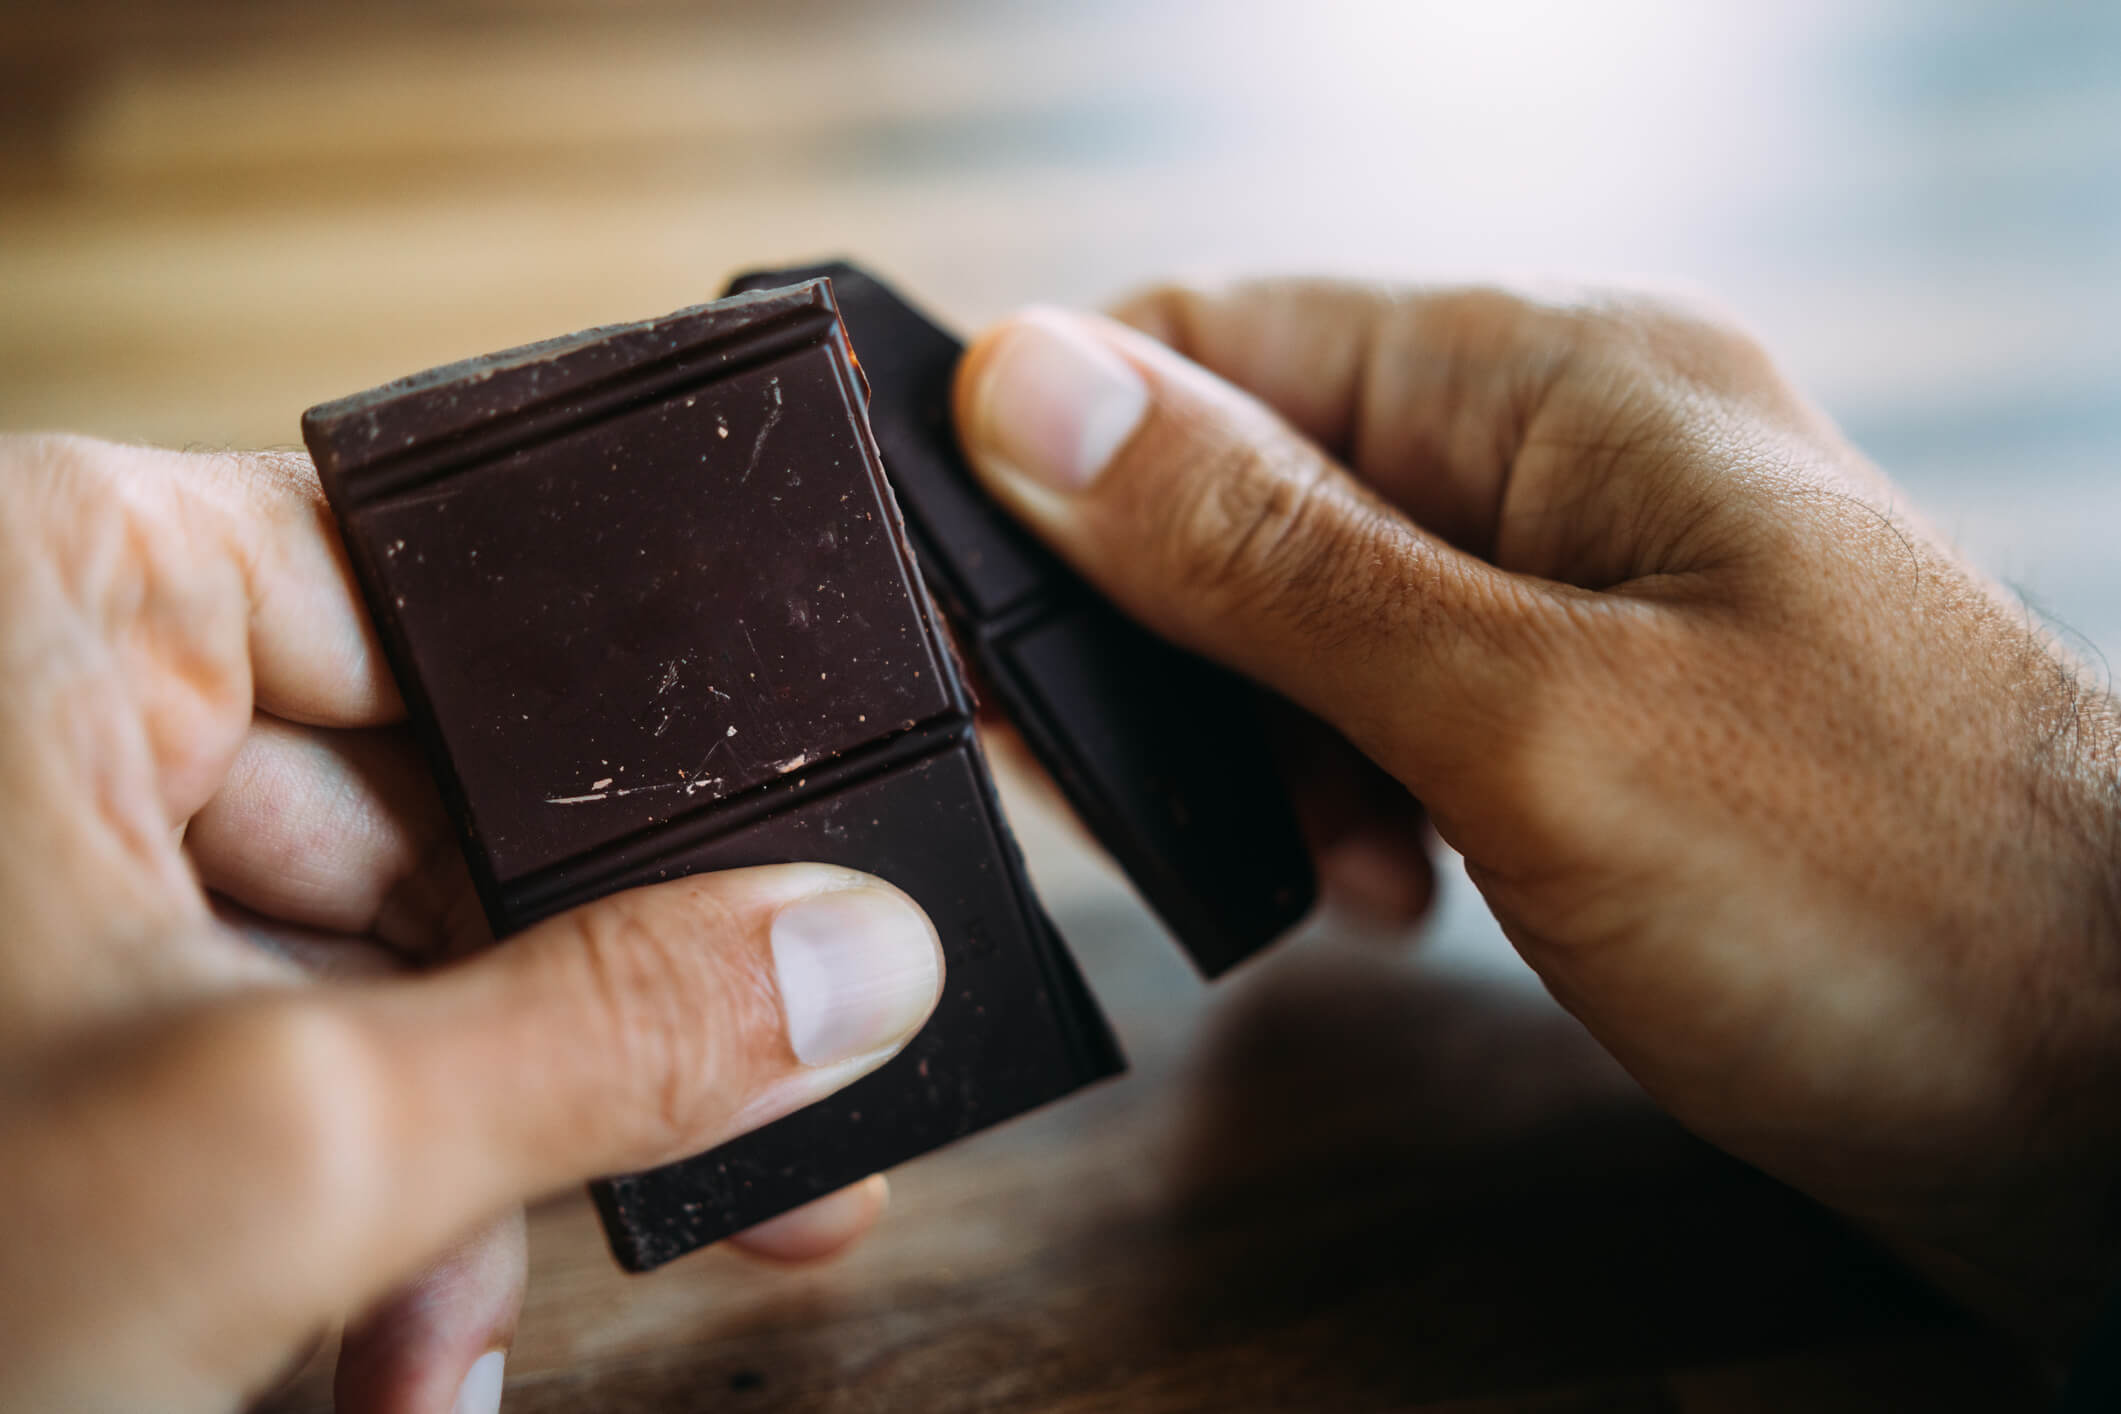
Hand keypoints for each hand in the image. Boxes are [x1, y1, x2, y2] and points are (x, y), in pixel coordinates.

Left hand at [0, 436, 943, 1411]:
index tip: (793, 864)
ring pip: (366, 986)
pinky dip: (345, 1229)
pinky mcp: (40, 1035)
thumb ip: (612, 1033)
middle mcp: (43, 699)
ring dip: (451, 1184)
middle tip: (745, 1131)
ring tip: (455, 1340)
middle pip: (437, 824)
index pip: (460, 598)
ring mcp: (33, 877)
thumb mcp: (274, 1155)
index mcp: (50, 588)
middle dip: (556, 1045)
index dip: (643, 752)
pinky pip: (272, 1078)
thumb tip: (856, 956)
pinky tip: (366, 1365)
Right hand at [952, 282, 2120, 1338]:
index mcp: (1552, 379)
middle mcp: (1567, 449)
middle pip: (1254, 477)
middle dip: (1170, 637)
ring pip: (1317, 609)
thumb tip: (1033, 387)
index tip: (970, 618)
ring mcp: (1594, 579)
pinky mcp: (1610, 703)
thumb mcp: (1527, 719)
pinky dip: (1360, 788)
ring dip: (1270, 735)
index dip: (1060, 456)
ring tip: (1342, 859)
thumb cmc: (1884, 898)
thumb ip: (1269, 555)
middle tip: (1140, 789)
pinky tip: (1399, 884)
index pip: (1213, 336)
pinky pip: (1407, 701)